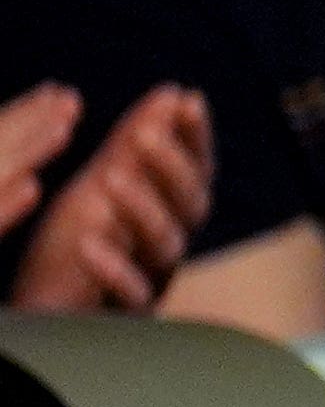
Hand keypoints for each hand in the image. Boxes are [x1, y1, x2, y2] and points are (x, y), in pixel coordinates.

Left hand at [10, 84, 215, 313]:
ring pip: (166, 243)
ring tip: (111, 179)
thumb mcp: (101, 182)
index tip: (189, 101)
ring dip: (142, 208)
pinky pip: (131, 293)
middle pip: (190, 204)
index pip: (196, 167)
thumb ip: (135, 142)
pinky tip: (89, 242)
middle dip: (171, 167)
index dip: (196, 136)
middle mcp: (168, 241)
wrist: (45, 306)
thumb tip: (173, 93)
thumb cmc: (77, 243)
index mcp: (167, 209)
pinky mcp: (126, 313)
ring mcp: (152, 277)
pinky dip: (113, 267)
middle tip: (145, 134)